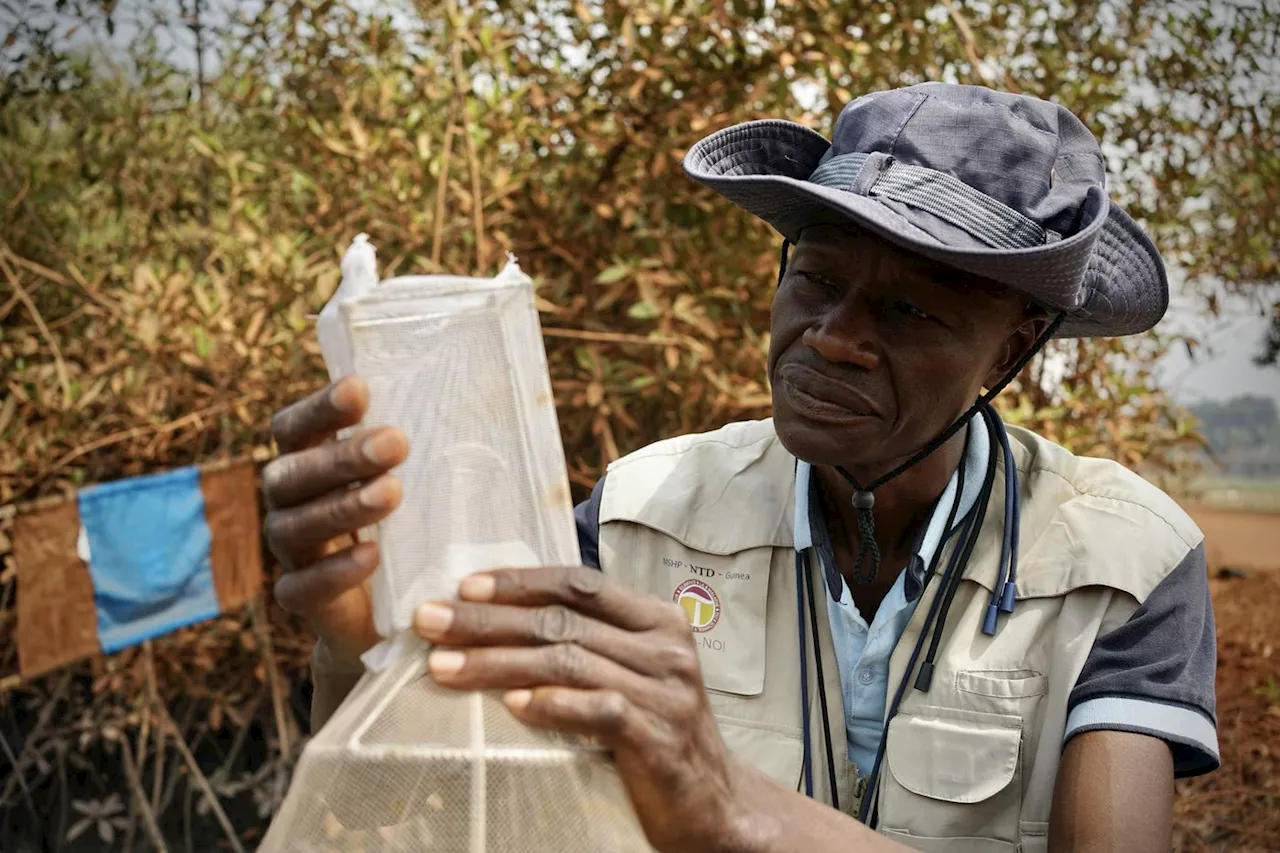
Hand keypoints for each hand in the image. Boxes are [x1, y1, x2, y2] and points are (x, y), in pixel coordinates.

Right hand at [263, 376, 407, 662]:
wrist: (396, 608)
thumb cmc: (406, 523)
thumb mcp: (412, 481)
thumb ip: (412, 446)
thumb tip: (461, 391)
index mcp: (305, 462)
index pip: (294, 428)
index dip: (319, 408)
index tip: (360, 389)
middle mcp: (288, 502)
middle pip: (292, 473)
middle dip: (342, 457)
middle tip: (395, 443)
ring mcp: (289, 552)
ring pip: (296, 526)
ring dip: (344, 507)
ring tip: (392, 493)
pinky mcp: (300, 598)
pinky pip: (304, 586)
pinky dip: (335, 571)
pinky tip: (371, 556)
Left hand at [412, 566, 753, 852]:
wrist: (713, 804)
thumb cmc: (656, 732)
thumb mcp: (630, 673)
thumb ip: (587, 642)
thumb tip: (499, 619)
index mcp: (657, 619)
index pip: (580, 584)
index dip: (520, 582)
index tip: (464, 586)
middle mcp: (665, 647)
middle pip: (563, 621)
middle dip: (488, 620)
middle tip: (431, 621)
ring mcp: (665, 692)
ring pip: (568, 662)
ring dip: (498, 662)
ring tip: (445, 667)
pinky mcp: (659, 737)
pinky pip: (599, 711)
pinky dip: (552, 706)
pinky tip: (512, 707)